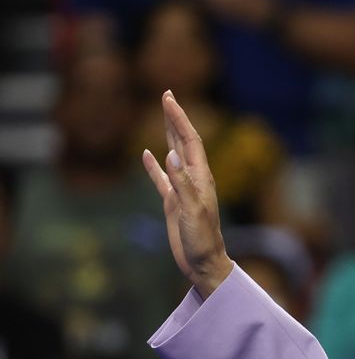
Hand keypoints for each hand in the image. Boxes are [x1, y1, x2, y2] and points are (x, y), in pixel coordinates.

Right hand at [142, 91, 232, 297]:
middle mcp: (193, 180)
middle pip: (183, 141)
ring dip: (167, 135)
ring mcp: (183, 190)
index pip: (189, 140)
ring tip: (162, 116)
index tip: (168, 97)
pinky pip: (162, 179)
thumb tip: (170, 154)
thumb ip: (181, 183)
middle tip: (166, 95)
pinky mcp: (173, 203)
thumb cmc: (202, 239)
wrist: (204, 263)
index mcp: (201, 178)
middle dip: (175, 118)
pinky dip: (153, 166)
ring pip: (173, 156)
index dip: (179, 118)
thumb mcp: (191, 210)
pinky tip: (146, 155)